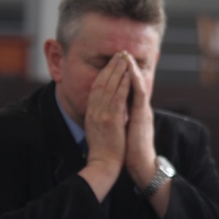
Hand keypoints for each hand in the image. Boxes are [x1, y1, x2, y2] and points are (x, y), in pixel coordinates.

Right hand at [83, 52, 130, 177]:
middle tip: (118, 53)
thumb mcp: (97, 130)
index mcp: (90, 113)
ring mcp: (101, 114)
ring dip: (117, 70)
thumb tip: (104, 109)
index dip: (103, 73)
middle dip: (110, 66)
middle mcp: (94, 110)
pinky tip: (128, 74)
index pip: (96, 87)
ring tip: (124, 57)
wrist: (103, 165)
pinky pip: (117, 97)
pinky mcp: (110, 120)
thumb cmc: (104, 151)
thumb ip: (100, 117)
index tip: (111, 62)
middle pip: (101, 82)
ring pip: (109, 86)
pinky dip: (122, 84)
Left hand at [121, 51, 156, 188]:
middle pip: (134, 83)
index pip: (129, 89)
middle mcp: (140, 109)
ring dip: (131, 69)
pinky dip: (133, 81)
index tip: (119, 62)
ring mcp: (142, 112)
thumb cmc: (130, 152)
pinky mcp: (141, 116)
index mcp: (135, 112)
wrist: (140, 164)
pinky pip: (137, 94)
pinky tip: (129, 71)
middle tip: (122, 51)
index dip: (125, 75)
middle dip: (128, 67)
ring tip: (126, 55)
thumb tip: (115, 113)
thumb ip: (123, 119)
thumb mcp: (125, 131)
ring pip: (137, 85)